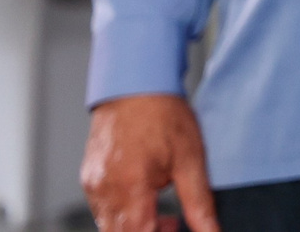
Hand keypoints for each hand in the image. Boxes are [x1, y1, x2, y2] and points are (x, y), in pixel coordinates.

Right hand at [83, 93, 218, 231]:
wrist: (136, 83)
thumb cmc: (163, 114)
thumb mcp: (191, 160)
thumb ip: (199, 204)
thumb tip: (211, 231)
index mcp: (130, 188)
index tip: (174, 228)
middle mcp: (104, 190)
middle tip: (171, 222)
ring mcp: (92, 185)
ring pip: (109, 226)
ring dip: (134, 226)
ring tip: (158, 207)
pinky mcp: (88, 178)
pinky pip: (102, 209)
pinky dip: (122, 211)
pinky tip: (142, 194)